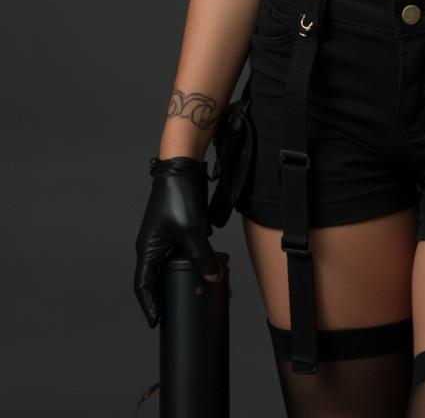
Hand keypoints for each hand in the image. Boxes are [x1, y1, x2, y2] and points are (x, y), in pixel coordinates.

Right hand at [133, 155, 222, 327]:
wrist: (184, 169)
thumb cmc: (177, 197)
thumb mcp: (191, 231)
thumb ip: (202, 256)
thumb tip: (214, 278)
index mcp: (148, 249)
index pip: (144, 285)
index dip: (149, 305)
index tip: (156, 322)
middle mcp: (155, 247)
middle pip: (160, 279)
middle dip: (170, 295)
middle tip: (181, 312)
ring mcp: (168, 239)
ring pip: (176, 266)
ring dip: (188, 278)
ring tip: (202, 293)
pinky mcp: (181, 232)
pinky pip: (187, 253)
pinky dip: (196, 263)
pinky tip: (211, 271)